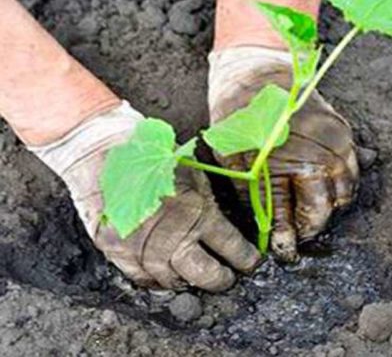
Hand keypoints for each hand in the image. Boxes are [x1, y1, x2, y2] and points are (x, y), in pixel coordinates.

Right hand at [29, 103, 260, 291]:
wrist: (101, 149)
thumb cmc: (151, 154)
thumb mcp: (192, 172)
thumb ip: (207, 201)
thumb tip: (226, 225)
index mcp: (197, 212)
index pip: (231, 247)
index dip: (246, 259)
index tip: (250, 264)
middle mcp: (171, 235)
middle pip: (205, 275)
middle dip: (221, 280)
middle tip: (226, 278)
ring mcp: (141, 247)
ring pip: (173, 281)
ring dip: (188, 281)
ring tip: (195, 275)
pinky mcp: (116, 251)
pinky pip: (142, 279)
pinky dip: (156, 280)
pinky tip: (166, 274)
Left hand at [208, 47, 358, 261]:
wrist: (256, 71)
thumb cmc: (239, 114)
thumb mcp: (236, 159)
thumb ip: (255, 195)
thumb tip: (267, 227)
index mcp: (295, 164)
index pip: (298, 216)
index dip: (289, 238)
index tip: (284, 251)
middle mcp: (323, 156)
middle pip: (326, 208)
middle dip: (310, 227)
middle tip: (296, 235)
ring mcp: (338, 143)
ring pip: (345, 192)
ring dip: (328, 206)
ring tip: (309, 212)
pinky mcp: (344, 132)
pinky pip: (352, 168)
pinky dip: (340, 184)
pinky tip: (324, 187)